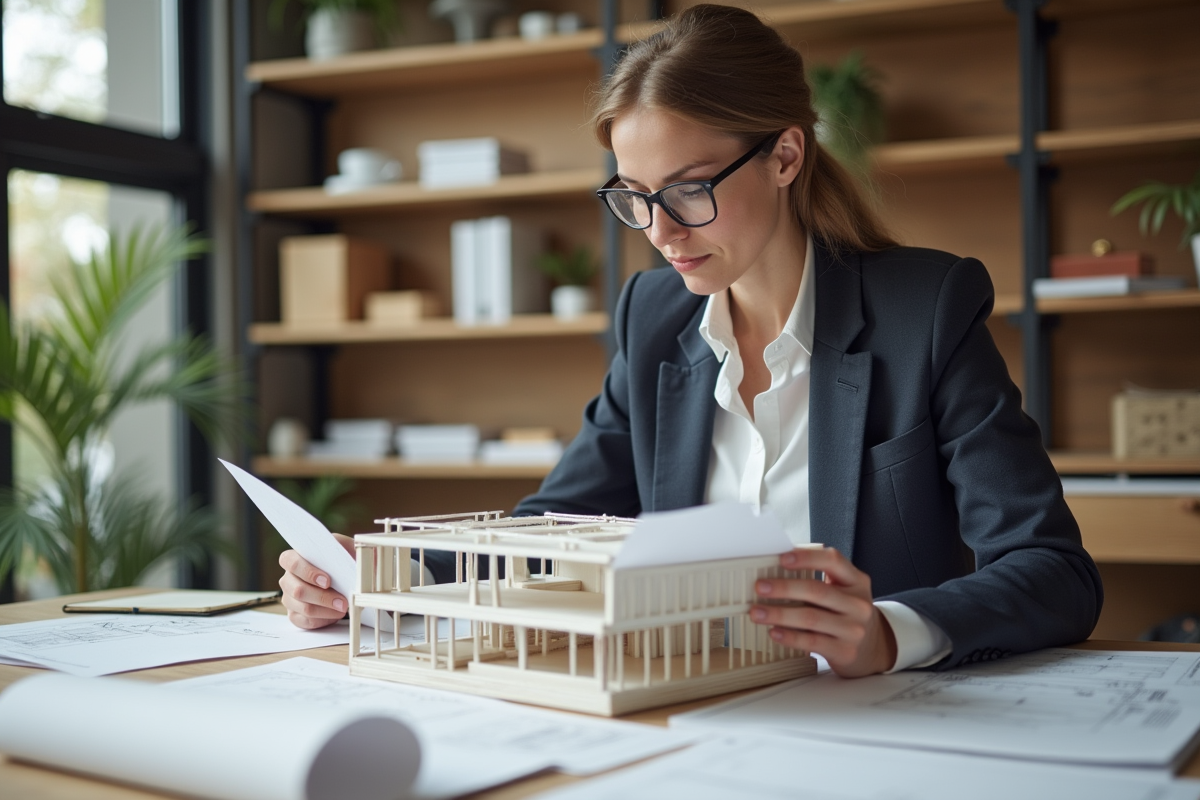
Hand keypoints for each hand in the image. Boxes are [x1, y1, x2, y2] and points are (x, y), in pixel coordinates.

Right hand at [278, 533, 354, 629]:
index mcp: (295, 559)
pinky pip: (306, 621)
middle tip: (342, 600)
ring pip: (304, 607)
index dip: (307, 572)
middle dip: (322, 597)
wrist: (349, 581)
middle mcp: (289, 579)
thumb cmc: (344, 562)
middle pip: (297, 590)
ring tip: (343, 607)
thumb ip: (340, 544)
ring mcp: (290, 598)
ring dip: (327, 609)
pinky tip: (335, 613)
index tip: (327, 581)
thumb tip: (339, 545)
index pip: (289, 561)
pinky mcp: (296, 615)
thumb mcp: (345, 549)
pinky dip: (324, 619)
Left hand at [750, 546, 896, 677]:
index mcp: (857, 581)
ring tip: (757, 612)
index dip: (806, 557)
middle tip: (760, 587)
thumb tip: (775, 568)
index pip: (833, 561)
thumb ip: (818, 578)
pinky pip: (812, 642)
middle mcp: (859, 604)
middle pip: (817, 590)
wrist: (872, 648)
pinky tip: (774, 632)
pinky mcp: (845, 651)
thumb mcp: (843, 591)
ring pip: (811, 617)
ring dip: (779, 614)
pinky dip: (790, 637)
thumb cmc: (846, 613)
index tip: (781, 558)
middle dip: (784, 588)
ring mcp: (854, 629)